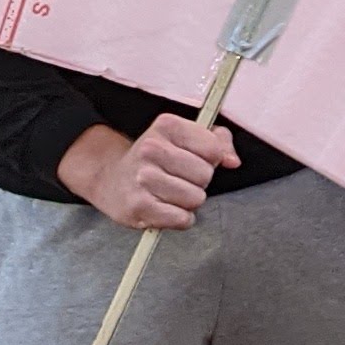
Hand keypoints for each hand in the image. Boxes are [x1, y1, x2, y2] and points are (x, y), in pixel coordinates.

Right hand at [60, 113, 235, 229]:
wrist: (111, 177)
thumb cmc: (158, 158)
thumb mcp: (185, 138)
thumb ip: (218, 141)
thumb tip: (233, 161)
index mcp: (167, 125)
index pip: (213, 148)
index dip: (210, 159)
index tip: (194, 159)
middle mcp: (151, 148)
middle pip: (205, 175)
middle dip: (199, 181)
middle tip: (180, 178)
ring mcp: (142, 178)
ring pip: (195, 198)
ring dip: (189, 201)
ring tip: (171, 193)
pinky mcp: (138, 206)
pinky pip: (182, 218)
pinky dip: (180, 218)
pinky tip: (167, 208)